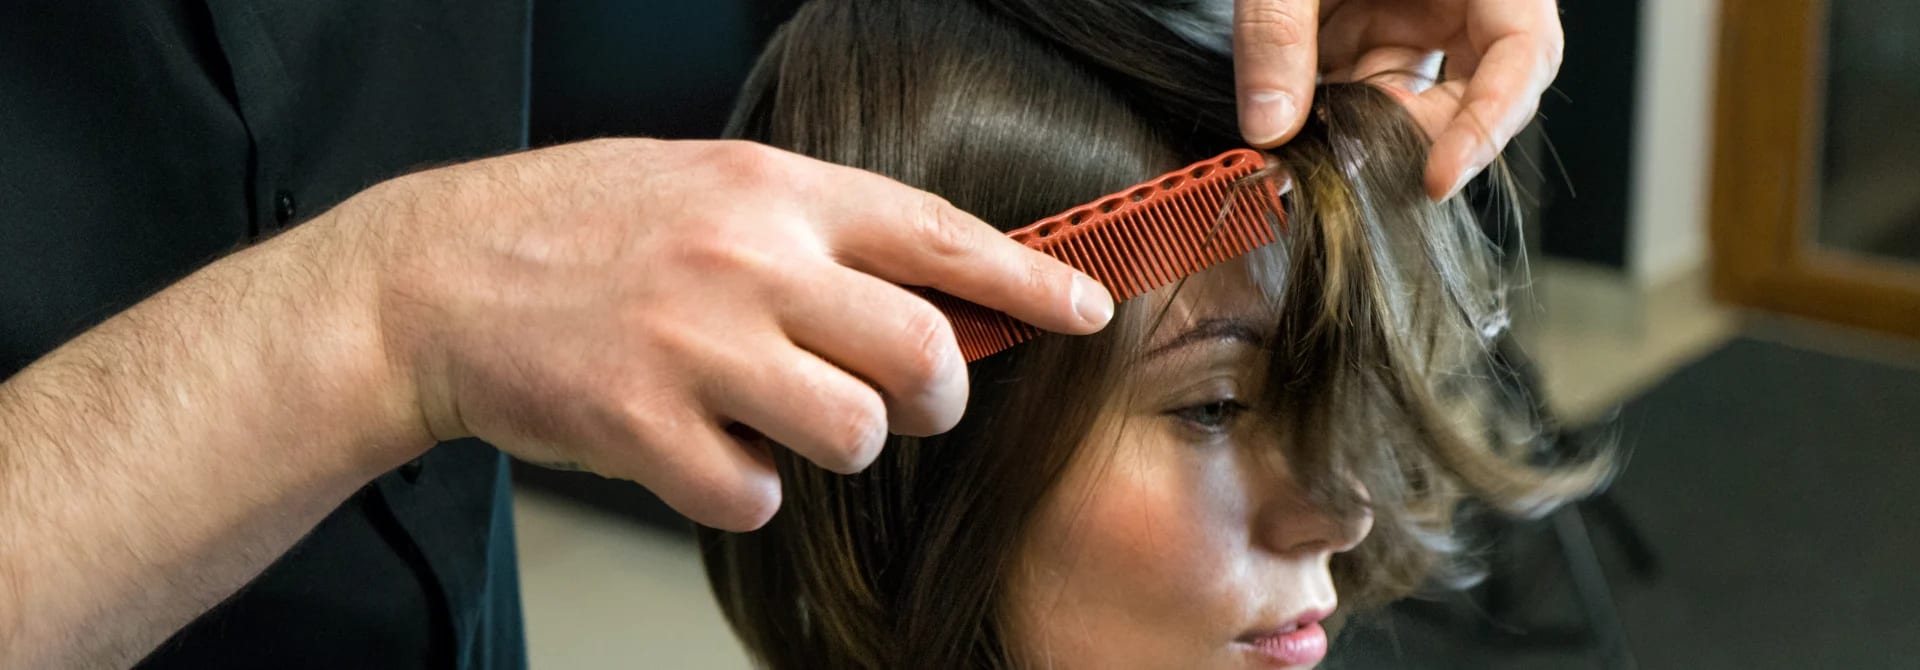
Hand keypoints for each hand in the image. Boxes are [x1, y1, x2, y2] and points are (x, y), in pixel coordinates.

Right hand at [351, 138, 1112, 530]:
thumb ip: (810, 231)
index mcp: (770, 190)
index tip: (1090, 307)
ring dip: (832, 446)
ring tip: (772, 420)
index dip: (1029, 277)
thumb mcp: (705, 187)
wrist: (431, 277)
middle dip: (933, 395)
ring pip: (852, 433)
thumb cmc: (576, 230)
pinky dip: (739, 489)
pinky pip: (753, 493)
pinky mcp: (641, 424)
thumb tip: (926, 290)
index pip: (937, 233)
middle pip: (922, 352)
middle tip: (901, 402)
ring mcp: (694, 343)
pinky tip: (698, 451)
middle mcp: (747, 259)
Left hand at [1232, 0, 1563, 198]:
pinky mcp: (1383, 23)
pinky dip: (1335, 102)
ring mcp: (1426, 10)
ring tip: (1312, 132)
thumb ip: (1276, 31)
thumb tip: (1269, 124)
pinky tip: (1299, 109)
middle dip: (1414, 134)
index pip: (1521, 53)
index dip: (1488, 121)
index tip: (1438, 176)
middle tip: (1351, 163)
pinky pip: (1370, 77)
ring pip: (1414, 93)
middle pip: (1475, 90)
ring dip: (1366, 122)